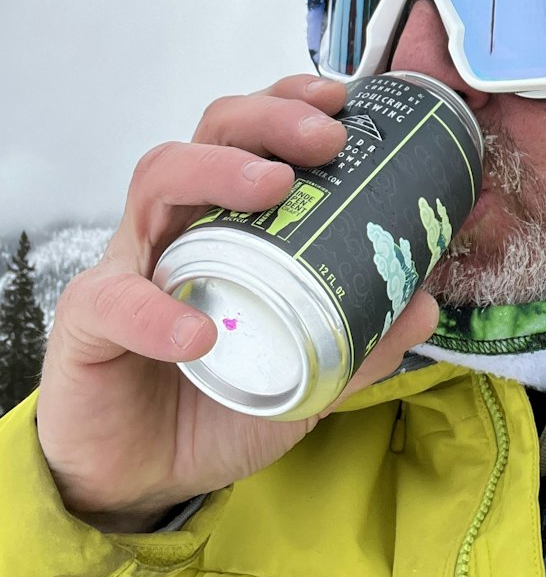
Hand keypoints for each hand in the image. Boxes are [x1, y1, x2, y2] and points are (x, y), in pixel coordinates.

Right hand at [35, 75, 439, 532]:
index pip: (253, 135)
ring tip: (272, 188)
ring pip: (158, 180)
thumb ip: (362, 340)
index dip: (291, 105)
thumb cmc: (218, 398)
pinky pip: (115, 302)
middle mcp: (179, 223)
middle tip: (325, 138)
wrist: (143, 476)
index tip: (343, 100)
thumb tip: (424, 305)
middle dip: (269, 120)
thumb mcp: (306, 370)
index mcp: (229, 220)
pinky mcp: (90, 322)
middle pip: (211, 133)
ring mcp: (131, 264)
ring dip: (217, 171)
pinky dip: (157, 311)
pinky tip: (199, 332)